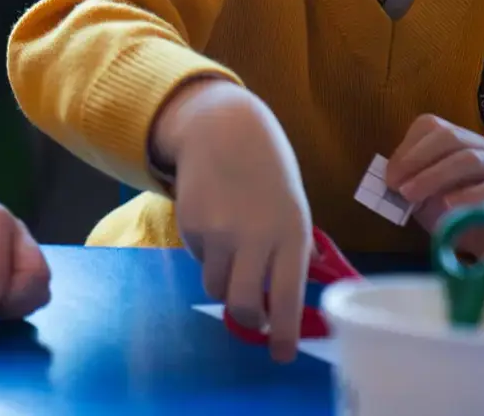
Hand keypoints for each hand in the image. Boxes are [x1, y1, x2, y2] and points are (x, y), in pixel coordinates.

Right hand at [153, 79, 310, 362]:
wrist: (223, 130)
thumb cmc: (268, 172)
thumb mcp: (292, 207)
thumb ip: (292, 249)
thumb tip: (290, 293)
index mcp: (290, 233)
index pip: (288, 297)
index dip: (284, 333)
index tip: (281, 355)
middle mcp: (254, 237)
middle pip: (243, 305)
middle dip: (248, 320)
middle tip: (253, 318)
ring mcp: (218, 232)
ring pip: (216, 287)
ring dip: (225, 283)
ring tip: (232, 253)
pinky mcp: (190, 225)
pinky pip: (199, 258)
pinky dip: (208, 253)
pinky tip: (215, 222)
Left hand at [386, 115, 483, 246]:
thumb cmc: (457, 212)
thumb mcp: (426, 196)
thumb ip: (409, 184)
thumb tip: (390, 180)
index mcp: (459, 141)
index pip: (431, 126)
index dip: (406, 148)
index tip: (389, 176)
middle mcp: (482, 148)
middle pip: (449, 137)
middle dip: (417, 160)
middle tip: (397, 187)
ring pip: (470, 159)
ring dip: (434, 176)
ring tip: (412, 197)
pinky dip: (467, 196)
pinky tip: (447, 207)